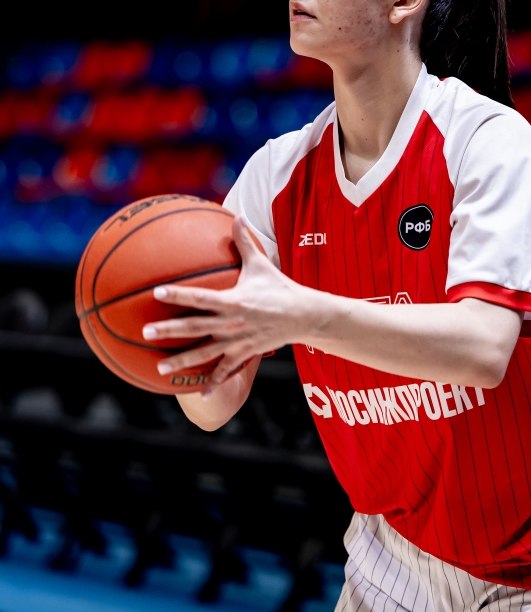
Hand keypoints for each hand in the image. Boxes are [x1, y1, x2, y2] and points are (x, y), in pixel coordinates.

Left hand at [142, 215, 309, 392]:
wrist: (304, 316)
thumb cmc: (280, 287)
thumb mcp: (262, 264)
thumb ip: (245, 242)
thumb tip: (236, 216)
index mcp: (233, 301)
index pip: (200, 297)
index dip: (178, 295)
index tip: (157, 293)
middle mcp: (231, 323)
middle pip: (194, 328)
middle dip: (169, 331)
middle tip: (145, 332)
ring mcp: (237, 341)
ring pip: (204, 354)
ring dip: (181, 361)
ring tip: (159, 367)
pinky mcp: (244, 353)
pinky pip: (226, 371)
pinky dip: (213, 384)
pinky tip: (198, 395)